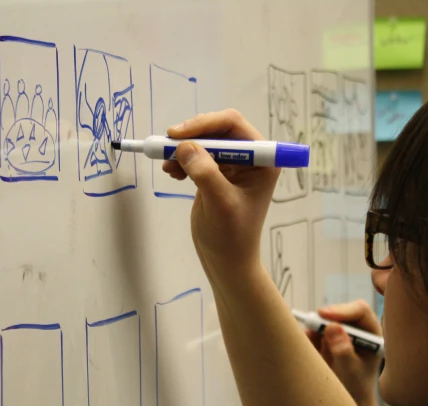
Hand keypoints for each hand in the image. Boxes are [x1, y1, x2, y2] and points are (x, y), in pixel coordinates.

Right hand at [162, 110, 280, 288]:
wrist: (226, 260)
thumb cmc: (231, 236)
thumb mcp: (220, 203)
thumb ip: (205, 173)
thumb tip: (184, 146)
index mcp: (261, 160)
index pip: (233, 125)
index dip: (205, 124)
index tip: (177, 135)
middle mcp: (249, 158)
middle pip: (217, 129)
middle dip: (191, 136)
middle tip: (166, 146)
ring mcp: (232, 166)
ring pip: (204, 141)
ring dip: (182, 148)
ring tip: (167, 166)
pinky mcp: (215, 174)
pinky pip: (196, 156)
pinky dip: (181, 160)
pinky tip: (171, 172)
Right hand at [305, 300, 382, 405]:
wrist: (346, 400)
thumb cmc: (355, 388)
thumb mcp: (350, 372)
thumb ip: (343, 351)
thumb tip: (333, 327)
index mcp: (371, 334)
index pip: (360, 312)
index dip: (342, 310)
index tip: (324, 315)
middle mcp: (357, 330)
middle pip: (341, 312)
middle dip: (325, 318)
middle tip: (311, 325)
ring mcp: (341, 334)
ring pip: (325, 320)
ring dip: (315, 327)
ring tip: (313, 344)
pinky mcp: (326, 339)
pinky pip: (315, 330)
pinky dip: (310, 335)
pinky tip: (311, 348)